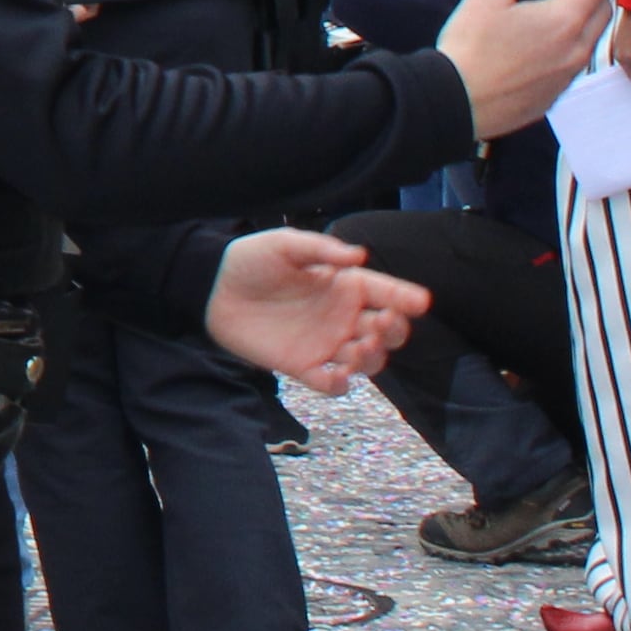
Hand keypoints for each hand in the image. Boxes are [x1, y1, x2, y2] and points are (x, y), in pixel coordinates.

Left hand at [201, 230, 426, 394]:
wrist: (210, 289)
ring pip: (368, 361)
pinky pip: (331, 384)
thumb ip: (319, 249)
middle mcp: (343, 317)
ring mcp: (326, 343)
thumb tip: (358, 255)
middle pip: (387, 332)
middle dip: (394, 331)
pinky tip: (336, 374)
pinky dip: (339, 384)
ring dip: (372, 359)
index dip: (405, 298)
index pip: (385, 293)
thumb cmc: (249, 261)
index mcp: (344, 286)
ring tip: (358, 347)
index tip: (420, 301)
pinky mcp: (303, 366)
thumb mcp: (282, 245)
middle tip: (381, 323)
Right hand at [438, 0, 614, 136]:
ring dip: (586, 12)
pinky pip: (577, 58)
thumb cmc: (469, 45)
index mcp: (563, 20)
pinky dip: (573, 37)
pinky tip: (546, 37)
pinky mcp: (557, 92)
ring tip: (563, 0)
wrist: (458, 103)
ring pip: (592, 36)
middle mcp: (576, 49)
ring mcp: (569, 74)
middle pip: (602, 10)